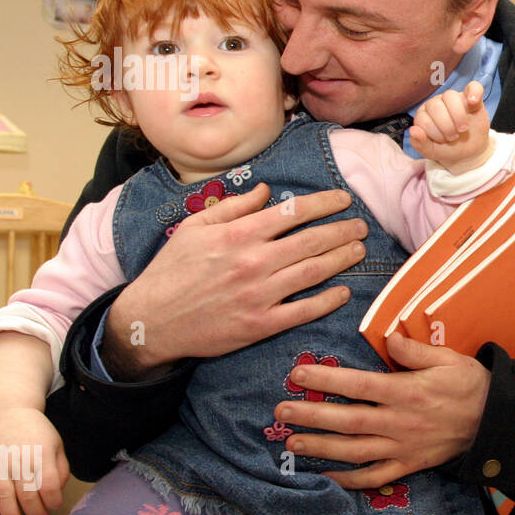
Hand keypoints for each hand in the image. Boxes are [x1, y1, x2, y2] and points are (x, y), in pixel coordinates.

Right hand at [0, 411, 69, 514]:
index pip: (48, 486)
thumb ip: (61, 469)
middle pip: (27, 495)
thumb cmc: (38, 432)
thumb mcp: (57, 444)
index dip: (53, 500)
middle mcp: (19, 461)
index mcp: (41, 454)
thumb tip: (56, 492)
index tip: (56, 505)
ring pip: (4, 497)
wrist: (11, 412)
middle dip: (37, 513)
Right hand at [103, 184, 368, 379]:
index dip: (324, 204)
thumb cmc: (172, 270)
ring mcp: (259, 295)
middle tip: (362, 225)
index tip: (344, 199)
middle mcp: (253, 262)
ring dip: (341, 259)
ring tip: (359, 249)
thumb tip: (266, 190)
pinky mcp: (260, 325)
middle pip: (311, 241)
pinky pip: (303, 311)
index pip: (293, 212)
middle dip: (342, 231)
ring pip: (313, 273)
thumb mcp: (194, 227)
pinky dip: (327, 301)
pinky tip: (343, 292)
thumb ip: (233, 207)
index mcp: (238, 235)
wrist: (151, 320)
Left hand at [275, 332, 488, 486]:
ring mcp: (403, 447)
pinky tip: (325, 476)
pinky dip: (348, 481)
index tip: (298, 375)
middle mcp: (400, 422)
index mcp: (407, 391)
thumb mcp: (447, 358)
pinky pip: (374, 477)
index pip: (359, 385)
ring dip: (321, 448)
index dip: (327, 381)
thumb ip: (414, 349)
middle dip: (312, 416)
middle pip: (349, 421)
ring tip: (292, 442)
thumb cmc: (469, 384)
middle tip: (280, 412)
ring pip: (355, 451)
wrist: (496, 420)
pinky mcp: (409, 465)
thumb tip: (387, 338)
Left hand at [408, 82, 492, 173]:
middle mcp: (437, 103)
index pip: (423, 118)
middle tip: (454, 137)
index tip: (443, 141)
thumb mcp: (432, 151)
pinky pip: (473, 87)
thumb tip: (413, 130)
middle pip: (435, 106)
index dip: (433, 132)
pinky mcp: (472, 98)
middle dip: (445, 126)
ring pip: (451, 96)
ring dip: (457, 116)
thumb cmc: (447, 148)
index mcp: (424, 114)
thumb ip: (420, 143)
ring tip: (463, 129)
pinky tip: (472, 102)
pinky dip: (474, 93)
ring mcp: (454, 99)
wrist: (468, 152)